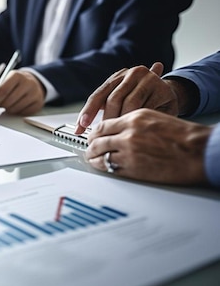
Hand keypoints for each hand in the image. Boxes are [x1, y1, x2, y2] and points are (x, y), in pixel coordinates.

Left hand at [0, 70, 45, 116]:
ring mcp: (35, 94)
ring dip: (5, 109)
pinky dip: (14, 112)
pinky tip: (15, 105)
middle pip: (7, 101)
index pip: (2, 90)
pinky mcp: (38, 104)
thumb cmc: (9, 81)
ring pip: (14, 109)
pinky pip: (21, 114)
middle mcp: (28, 83)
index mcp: (16, 75)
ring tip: (6, 102)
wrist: (29, 81)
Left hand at [75, 62, 180, 132]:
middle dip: (107, 119)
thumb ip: (105, 109)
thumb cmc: (142, 100)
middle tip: (103, 135)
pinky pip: (147, 108)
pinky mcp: (162, 89)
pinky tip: (135, 129)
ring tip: (119, 134)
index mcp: (118, 76)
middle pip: (113, 99)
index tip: (81, 126)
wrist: (170, 95)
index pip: (99, 94)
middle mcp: (133, 73)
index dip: (88, 111)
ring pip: (129, 103)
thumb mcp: (121, 101)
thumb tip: (81, 126)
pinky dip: (139, 120)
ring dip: (123, 121)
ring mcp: (149, 79)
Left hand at [85, 109, 211, 184]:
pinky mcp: (132, 167)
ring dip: (93, 157)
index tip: (92, 136)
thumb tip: (117, 130)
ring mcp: (129, 150)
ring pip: (100, 153)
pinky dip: (103, 167)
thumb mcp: (154, 119)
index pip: (103, 124)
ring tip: (92, 159)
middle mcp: (128, 132)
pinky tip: (103, 167)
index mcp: (134, 118)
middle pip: (97, 139)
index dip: (94, 132)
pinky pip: (109, 166)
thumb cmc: (182, 137)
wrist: (197, 151)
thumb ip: (133, 123)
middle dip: (90, 145)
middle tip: (89, 149)